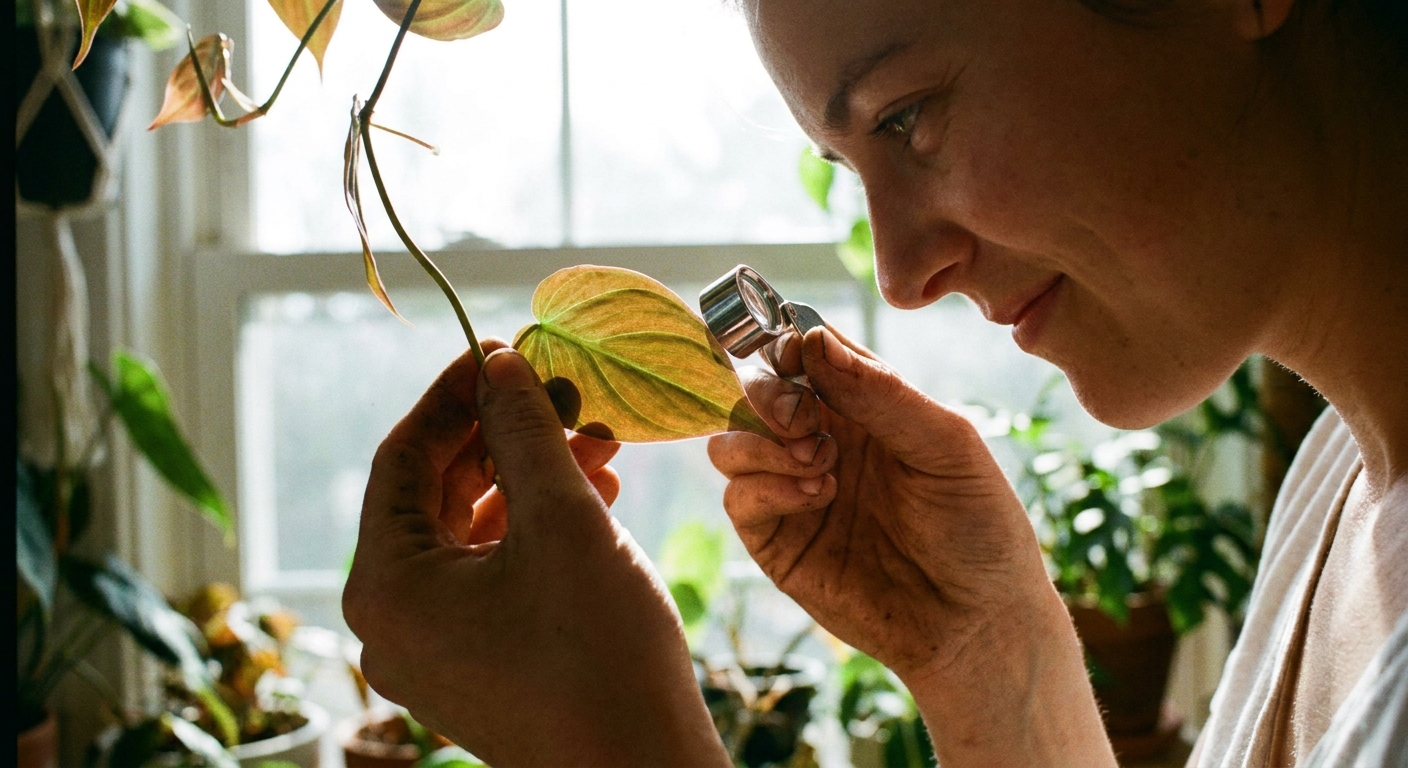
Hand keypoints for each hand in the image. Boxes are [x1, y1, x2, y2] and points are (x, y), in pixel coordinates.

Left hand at [344, 343, 729, 766]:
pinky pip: (491, 576)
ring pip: (471, 535)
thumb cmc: (598, 654)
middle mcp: (392, 622)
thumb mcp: (562, 522)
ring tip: (597, 442)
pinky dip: (535, 532)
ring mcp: (433, 651)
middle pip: (436, 496)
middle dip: (505, 438)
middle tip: (563, 393)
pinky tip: (596, 498)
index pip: (402, 458)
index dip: (453, 395)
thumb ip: (524, 435)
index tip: (500, 350)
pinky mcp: (476, 667)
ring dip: (530, 481)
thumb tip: (499, 365)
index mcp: (385, 585)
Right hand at [708, 327, 1112, 766]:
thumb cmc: (979, 528)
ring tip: (820, 462)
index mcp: (864, 404)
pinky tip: (817, 495)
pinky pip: (738, 497)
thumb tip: (811, 340)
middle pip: (754, 390)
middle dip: (765, 391)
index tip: (793, 350)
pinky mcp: (778, 542)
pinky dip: (765, 486)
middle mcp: (820, 439)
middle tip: (802, 416)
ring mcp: (793, 490)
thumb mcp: (946, 445)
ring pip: (730, 441)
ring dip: (762, 440)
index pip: (804, 350)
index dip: (785, 340)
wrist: (980, 623)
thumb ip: (881, 392)